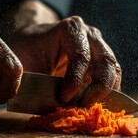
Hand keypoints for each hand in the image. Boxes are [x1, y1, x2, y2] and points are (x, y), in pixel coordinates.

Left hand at [1, 0, 120, 106]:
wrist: (31, 41)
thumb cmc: (27, 51)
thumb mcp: (24, 63)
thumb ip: (35, 83)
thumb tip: (50, 106)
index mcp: (70, 29)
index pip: (81, 55)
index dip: (75, 80)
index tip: (64, 98)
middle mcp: (90, 35)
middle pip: (105, 61)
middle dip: (98, 88)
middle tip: (84, 107)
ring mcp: (99, 46)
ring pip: (113, 70)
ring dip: (105, 93)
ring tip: (89, 109)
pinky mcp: (102, 61)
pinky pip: (113, 78)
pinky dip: (108, 94)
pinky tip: (95, 106)